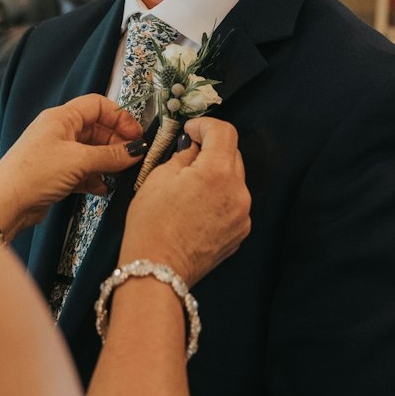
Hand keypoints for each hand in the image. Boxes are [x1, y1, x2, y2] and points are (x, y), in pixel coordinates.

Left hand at [0, 95, 143, 239]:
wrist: (5, 204)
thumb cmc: (35, 173)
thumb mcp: (79, 161)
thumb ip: (111, 155)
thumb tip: (136, 150)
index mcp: (61, 118)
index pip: (97, 105)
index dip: (119, 117)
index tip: (136, 135)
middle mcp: (58, 132)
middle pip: (96, 129)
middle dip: (116, 143)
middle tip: (133, 157)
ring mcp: (56, 153)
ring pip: (91, 152)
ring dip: (107, 162)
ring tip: (119, 175)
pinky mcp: (55, 174)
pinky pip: (82, 171)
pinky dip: (95, 178)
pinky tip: (102, 188)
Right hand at [121, 116, 250, 286]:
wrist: (158, 270)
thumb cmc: (151, 226)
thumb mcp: (158, 178)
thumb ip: (182, 156)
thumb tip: (193, 149)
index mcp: (217, 173)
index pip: (224, 132)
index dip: (205, 124)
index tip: (192, 129)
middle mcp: (238, 192)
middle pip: (232, 154)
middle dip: (211, 149)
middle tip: (187, 156)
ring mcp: (242, 215)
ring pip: (234, 179)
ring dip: (216, 175)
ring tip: (190, 187)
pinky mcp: (240, 232)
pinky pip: (234, 203)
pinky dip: (219, 197)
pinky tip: (197, 208)